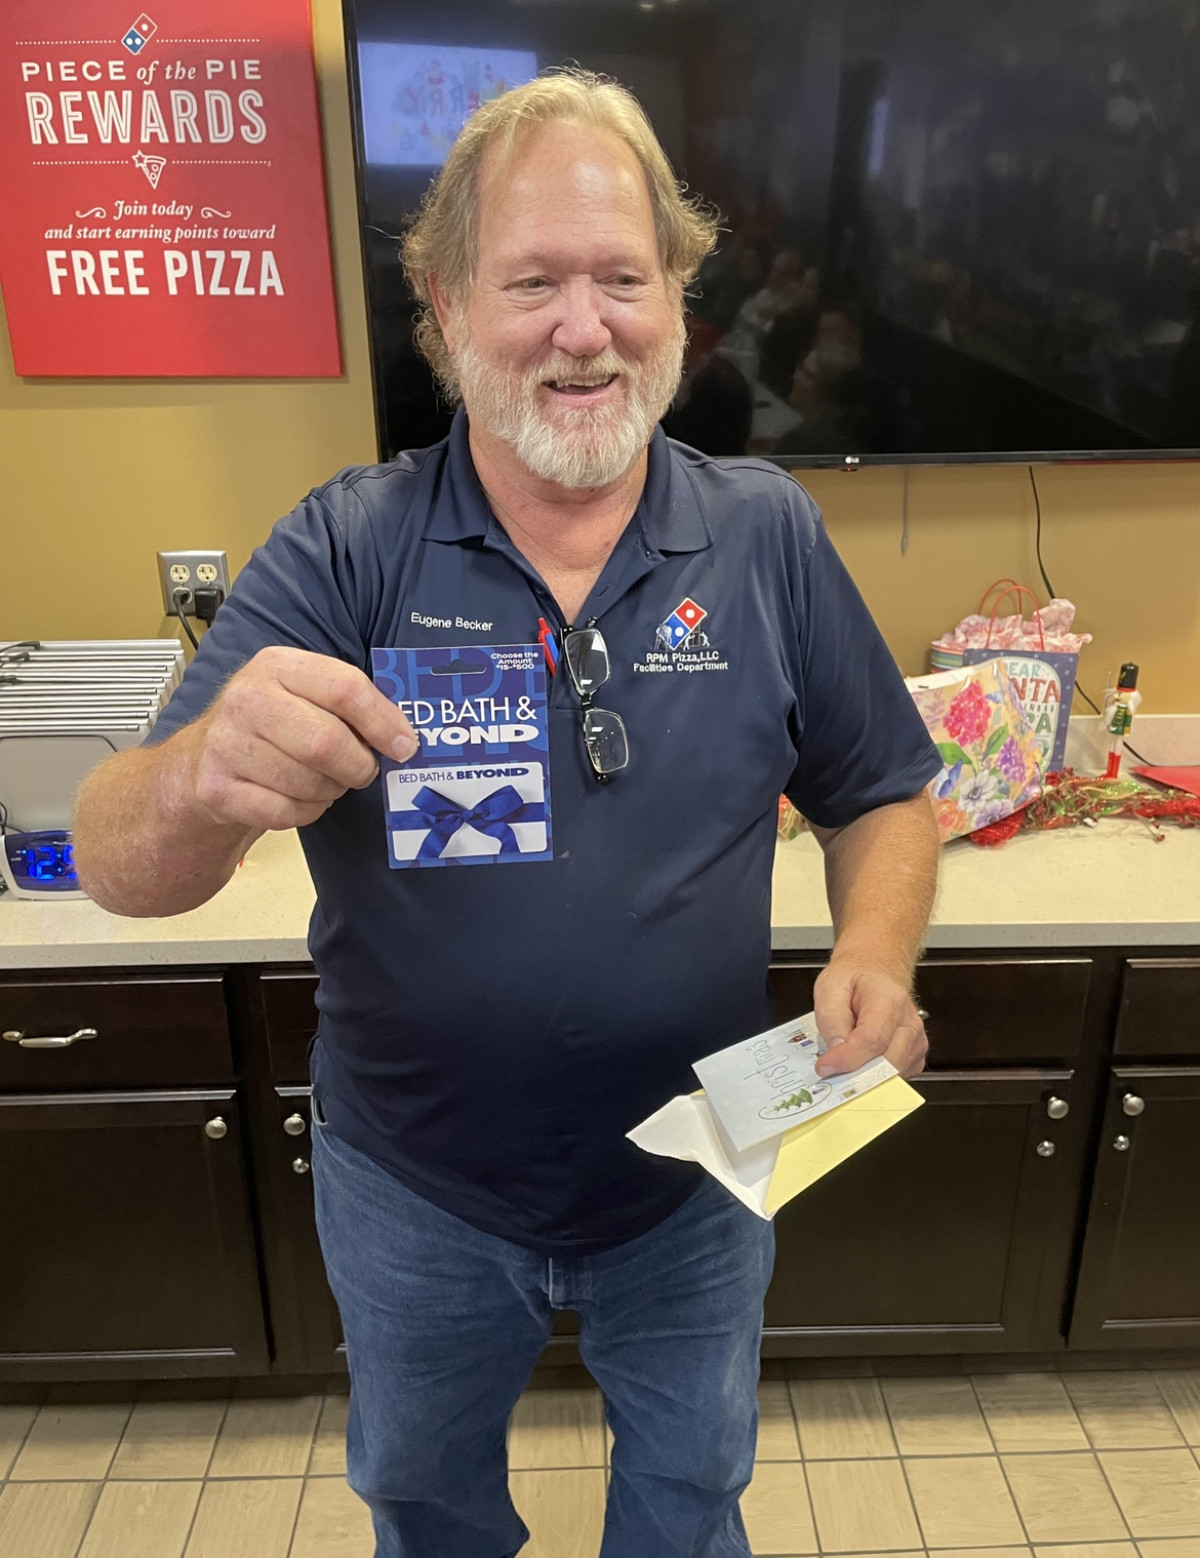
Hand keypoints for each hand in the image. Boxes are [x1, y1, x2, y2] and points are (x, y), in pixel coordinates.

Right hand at [186, 647, 417, 831]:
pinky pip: (285, 812)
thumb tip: (403, 737)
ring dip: (331, 790)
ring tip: (325, 779)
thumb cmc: (271, 725)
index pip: (345, 688)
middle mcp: (247, 699)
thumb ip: (351, 703)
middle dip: (358, 765)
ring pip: (308, 783)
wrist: (203, 759)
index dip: (383, 722)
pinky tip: (300, 797)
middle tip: (363, 770)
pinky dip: (306, 811)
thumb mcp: (305, 694)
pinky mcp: (217, 788)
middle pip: (326, 742)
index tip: (404, 745)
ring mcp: (227, 744)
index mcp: (277, 665)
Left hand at [811, 959, 927, 1079]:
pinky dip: (875, 1078)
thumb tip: (835, 1053)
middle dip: (855, 1075)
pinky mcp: (914, 1057)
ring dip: (864, 1077)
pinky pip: (895, 1079)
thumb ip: (830, 1020)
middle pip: (886, 1064)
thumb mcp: (829, 988)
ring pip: (891, 1076)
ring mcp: (915, 1042)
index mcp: (890, 1000)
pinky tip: (861, 1062)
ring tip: (845, 1061)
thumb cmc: (854, 979)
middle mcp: (909, 1023)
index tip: (825, 1067)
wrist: (874, 972)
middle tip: (830, 1074)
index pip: (873, 1040)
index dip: (847, 1059)